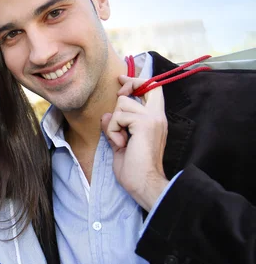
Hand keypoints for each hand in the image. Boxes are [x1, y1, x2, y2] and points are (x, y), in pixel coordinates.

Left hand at [100, 75, 168, 209]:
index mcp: (155, 120)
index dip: (136, 81)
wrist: (143, 183)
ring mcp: (152, 118)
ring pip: (122, 103)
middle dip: (124, 93)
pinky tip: (121, 144)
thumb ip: (115, 128)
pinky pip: (118, 116)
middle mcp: (157, 116)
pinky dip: (113, 131)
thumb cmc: (134, 169)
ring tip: (120, 141)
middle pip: (141, 86)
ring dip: (114, 123)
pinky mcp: (145, 123)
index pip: (152, 89)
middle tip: (117, 117)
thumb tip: (106, 115)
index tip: (121, 80)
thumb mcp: (120, 143)